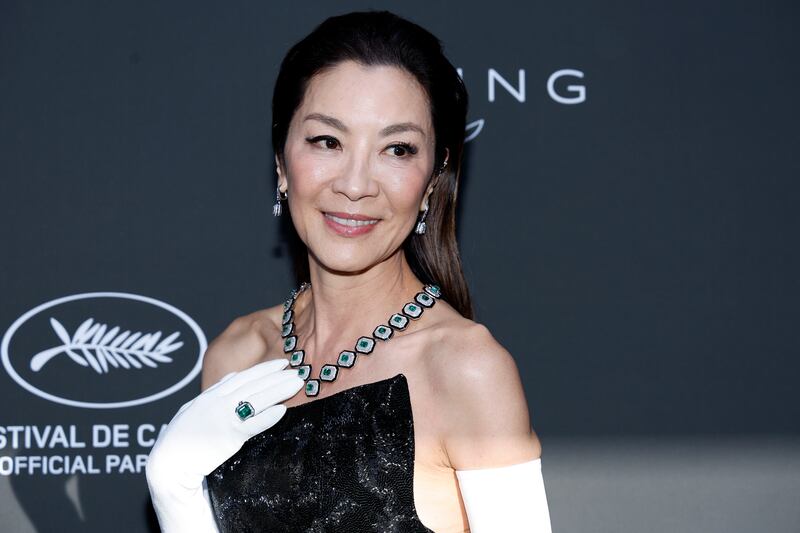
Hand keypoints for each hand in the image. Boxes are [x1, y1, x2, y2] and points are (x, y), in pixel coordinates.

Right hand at [146, 358, 303, 531]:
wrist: (169, 462)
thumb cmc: (179, 439)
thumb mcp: (193, 409)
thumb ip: (213, 393)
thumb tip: (230, 377)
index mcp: (210, 395)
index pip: (242, 378)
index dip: (263, 370)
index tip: (280, 364)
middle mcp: (218, 402)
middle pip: (253, 385)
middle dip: (276, 377)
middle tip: (297, 371)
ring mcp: (223, 417)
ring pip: (257, 399)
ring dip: (278, 390)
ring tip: (297, 384)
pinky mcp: (228, 435)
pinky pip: (252, 424)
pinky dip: (268, 416)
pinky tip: (282, 410)